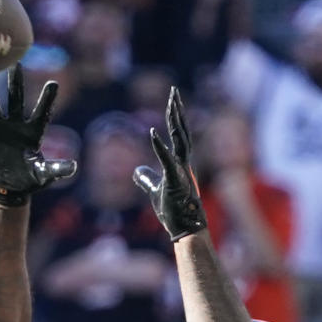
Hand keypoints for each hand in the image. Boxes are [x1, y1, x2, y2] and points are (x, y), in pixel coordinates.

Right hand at [0, 65, 76, 208]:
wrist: (6, 189)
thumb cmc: (27, 180)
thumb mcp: (42, 175)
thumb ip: (56, 169)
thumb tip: (74, 167)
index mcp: (32, 132)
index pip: (42, 112)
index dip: (47, 99)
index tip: (54, 83)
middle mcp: (14, 124)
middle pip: (15, 98)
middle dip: (15, 81)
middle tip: (14, 60)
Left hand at [133, 87, 207, 242]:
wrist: (184, 229)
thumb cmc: (172, 211)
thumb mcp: (156, 191)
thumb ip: (147, 179)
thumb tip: (136, 171)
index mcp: (180, 163)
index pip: (178, 134)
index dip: (176, 116)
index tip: (174, 99)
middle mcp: (184, 163)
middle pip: (181, 131)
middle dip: (177, 110)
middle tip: (174, 91)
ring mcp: (182, 171)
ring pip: (180, 139)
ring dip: (175, 120)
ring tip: (172, 102)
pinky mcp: (175, 181)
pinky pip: (166, 161)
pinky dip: (159, 147)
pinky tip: (152, 133)